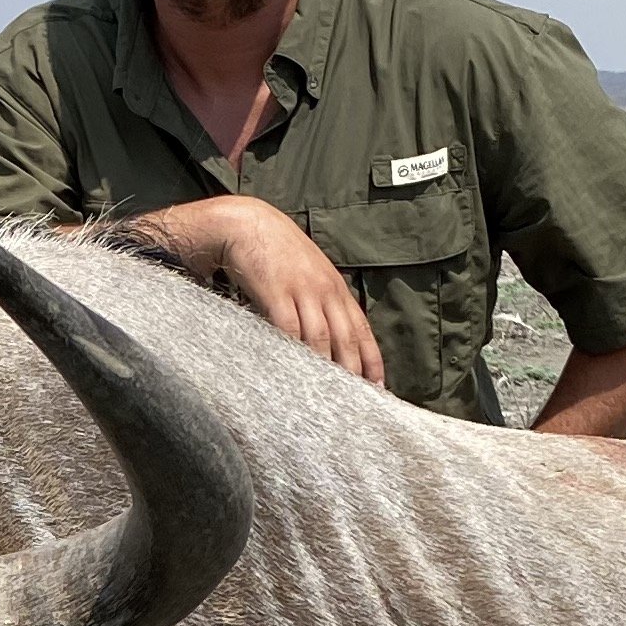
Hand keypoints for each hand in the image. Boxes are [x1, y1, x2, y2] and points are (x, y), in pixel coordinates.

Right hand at [193, 197, 383, 384]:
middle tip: (356, 401)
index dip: (371, 359)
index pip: (361, 329)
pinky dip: (294, 350)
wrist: (248, 224)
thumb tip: (333, 337)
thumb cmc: (278, 254)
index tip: (377, 386)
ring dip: (326, 367)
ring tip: (328, 395)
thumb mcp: (309, 274)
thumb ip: (323, 302)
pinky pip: (288, 328)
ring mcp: (301, 290)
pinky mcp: (276, 292)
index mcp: (335, 288)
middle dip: (353, 371)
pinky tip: (296, 370)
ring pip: (321, 337)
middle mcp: (324, 290)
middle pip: (346, 337)